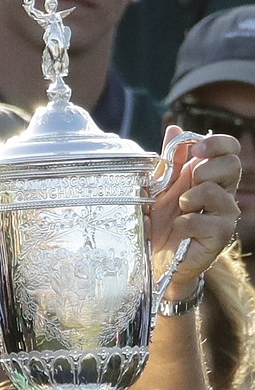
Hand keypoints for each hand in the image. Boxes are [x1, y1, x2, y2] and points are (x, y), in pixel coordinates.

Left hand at [150, 126, 240, 298]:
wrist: (158, 260)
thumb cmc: (162, 224)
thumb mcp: (160, 189)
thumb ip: (168, 162)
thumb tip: (174, 129)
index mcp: (211, 176)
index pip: (230, 149)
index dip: (217, 143)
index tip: (196, 149)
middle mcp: (224, 193)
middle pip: (232, 164)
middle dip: (206, 168)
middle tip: (188, 182)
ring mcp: (225, 215)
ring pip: (216, 191)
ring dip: (191, 197)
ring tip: (179, 209)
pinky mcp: (220, 237)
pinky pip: (204, 220)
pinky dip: (184, 223)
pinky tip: (178, 229)